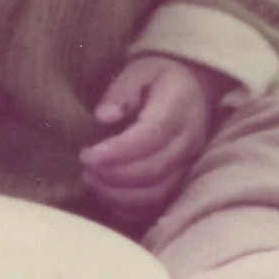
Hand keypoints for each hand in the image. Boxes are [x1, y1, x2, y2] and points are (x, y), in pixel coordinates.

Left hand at [78, 55, 224, 219]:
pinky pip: (159, 205)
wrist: (192, 88)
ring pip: (157, 193)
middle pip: (153, 170)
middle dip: (113, 175)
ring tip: (92, 181)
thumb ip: (121, 91)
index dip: (117, 151)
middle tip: (85, 169)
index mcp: (178, 108)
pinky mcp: (183, 180)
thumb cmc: (158, 77)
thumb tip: (103, 117)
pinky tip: (108, 195)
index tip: (86, 155)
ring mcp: (189, 164)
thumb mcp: (138, 70)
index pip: (150, 136)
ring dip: (120, 194)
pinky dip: (131, 208)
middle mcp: (189, 140)